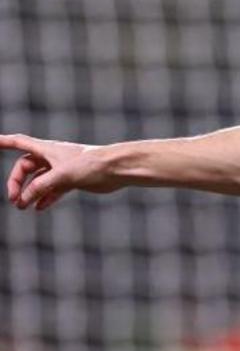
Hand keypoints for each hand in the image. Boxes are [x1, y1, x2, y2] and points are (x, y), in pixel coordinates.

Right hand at [0, 134, 119, 210]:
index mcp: (47, 149)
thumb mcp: (61, 175)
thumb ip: (41, 186)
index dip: (3, 142)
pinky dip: (46, 198)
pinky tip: (39, 208)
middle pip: (25, 168)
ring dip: (30, 192)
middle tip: (14, 200)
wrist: (117, 168)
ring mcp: (62, 169)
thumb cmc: (91, 164)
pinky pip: (53, 189)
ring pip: (39, 180)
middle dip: (17, 183)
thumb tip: (25, 199)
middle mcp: (52, 157)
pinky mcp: (72, 180)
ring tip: (22, 207)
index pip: (18, 142)